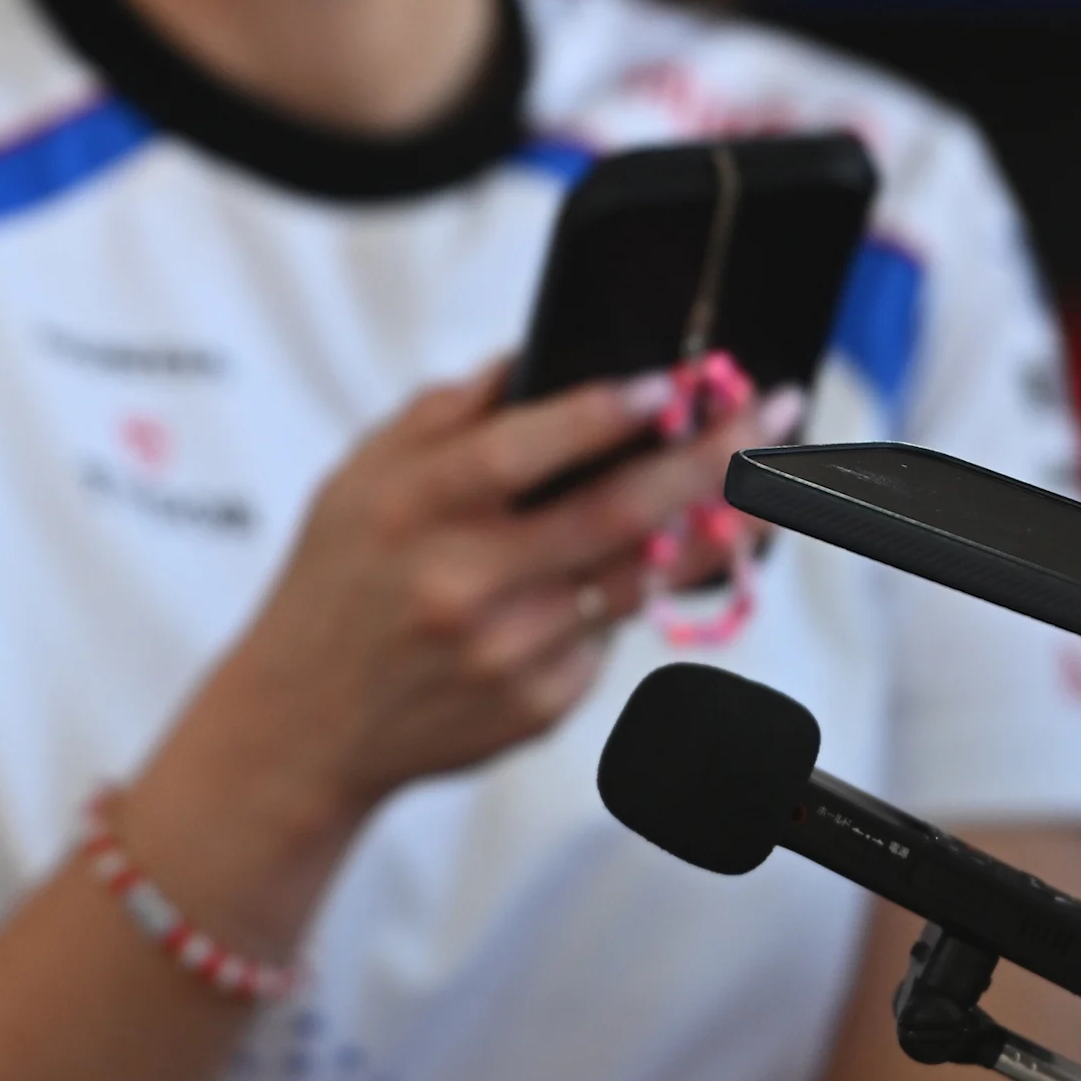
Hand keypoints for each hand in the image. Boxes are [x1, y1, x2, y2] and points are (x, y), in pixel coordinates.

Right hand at [163, 360, 789, 840]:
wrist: (305, 724)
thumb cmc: (339, 582)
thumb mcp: (356, 479)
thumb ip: (444, 416)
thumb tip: (537, 356)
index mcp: (410, 512)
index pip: (515, 452)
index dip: (599, 414)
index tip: (669, 381)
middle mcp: (461, 584)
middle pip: (614, 515)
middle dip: (710, 457)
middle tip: (775, 414)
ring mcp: (507, 653)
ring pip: (640, 578)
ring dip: (717, 524)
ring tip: (770, 480)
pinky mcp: (539, 706)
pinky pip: (611, 634)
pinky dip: (633, 593)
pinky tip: (634, 568)